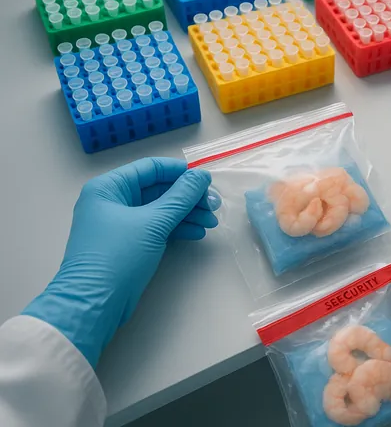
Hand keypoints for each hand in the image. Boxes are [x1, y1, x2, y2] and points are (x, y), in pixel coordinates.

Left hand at [23, 158, 219, 366]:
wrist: (94, 304)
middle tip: (214, 206)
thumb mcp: (152, 223)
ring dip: (187, 214)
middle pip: (158, 190)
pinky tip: (197, 233)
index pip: (150, 168)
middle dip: (188, 197)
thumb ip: (180, 197)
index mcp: (109, 187)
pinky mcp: (129, 244)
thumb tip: (201, 176)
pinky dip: (177, 229)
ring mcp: (120, 224)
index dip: (180, 172)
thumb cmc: (117, 255)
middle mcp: (112, 201)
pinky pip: (157, 228)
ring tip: (211, 222)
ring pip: (160, 210)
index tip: (206, 180)